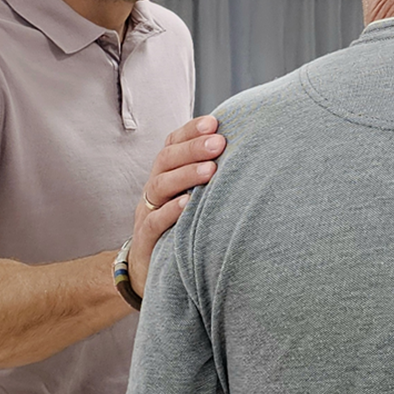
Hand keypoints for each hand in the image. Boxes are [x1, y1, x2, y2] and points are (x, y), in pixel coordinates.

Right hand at [128, 115, 224, 295]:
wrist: (151, 270)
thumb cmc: (182, 226)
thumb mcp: (194, 198)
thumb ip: (210, 176)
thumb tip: (248, 150)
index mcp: (166, 174)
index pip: (172, 144)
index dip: (190, 131)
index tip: (214, 122)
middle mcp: (154, 189)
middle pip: (166, 159)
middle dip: (193, 148)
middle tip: (219, 143)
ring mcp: (146, 213)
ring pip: (159, 186)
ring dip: (185, 175)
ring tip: (211, 170)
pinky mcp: (144, 241)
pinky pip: (153, 222)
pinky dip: (170, 212)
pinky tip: (188, 204)